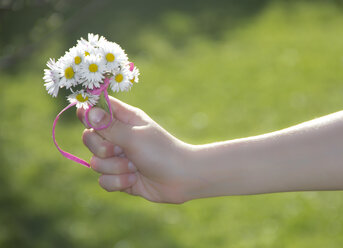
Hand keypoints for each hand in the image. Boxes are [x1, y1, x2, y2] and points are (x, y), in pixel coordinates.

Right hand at [77, 97, 193, 203]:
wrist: (180, 179)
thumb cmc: (161, 152)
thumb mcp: (134, 136)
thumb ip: (108, 126)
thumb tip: (86, 110)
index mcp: (124, 119)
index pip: (98, 109)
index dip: (88, 112)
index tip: (85, 118)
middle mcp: (119, 137)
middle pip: (89, 138)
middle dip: (101, 148)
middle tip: (120, 150)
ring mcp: (118, 158)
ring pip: (95, 162)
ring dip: (115, 168)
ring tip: (134, 167)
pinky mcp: (120, 177)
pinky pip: (103, 180)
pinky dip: (118, 182)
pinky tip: (134, 180)